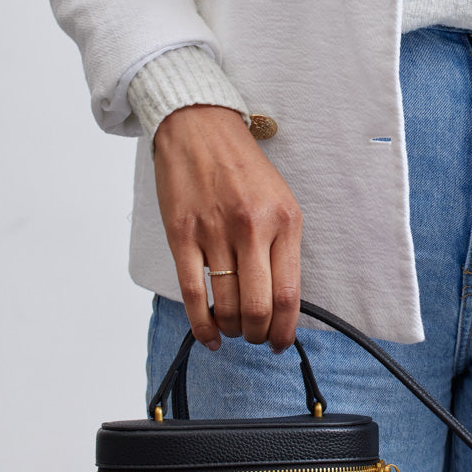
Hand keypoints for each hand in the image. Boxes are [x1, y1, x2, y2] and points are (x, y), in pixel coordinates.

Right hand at [151, 105, 302, 352]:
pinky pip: (193, 293)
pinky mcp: (182, 235)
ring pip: (226, 305)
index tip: (282, 342)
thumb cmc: (241, 167)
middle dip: (258, 335)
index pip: (290, 293)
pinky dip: (201, 324)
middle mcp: (252, 228)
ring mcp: (215, 232)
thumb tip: (282, 301)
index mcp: (284, 221)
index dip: (286, 330)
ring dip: (231, 330)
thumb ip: (283, 247)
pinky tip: (208, 335)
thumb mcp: (280, 201)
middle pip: (258, 308)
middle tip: (255, 338)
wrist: (199, 129)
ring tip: (232, 329)